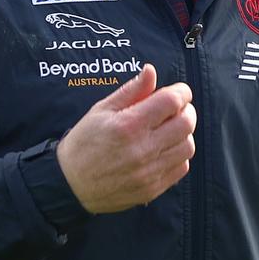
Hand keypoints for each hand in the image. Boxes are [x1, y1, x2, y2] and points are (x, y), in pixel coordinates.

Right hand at [56, 63, 195, 213]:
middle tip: (175, 108)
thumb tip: (151, 71)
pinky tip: (164, 148)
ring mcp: (149, 171)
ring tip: (169, 129)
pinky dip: (178, 154)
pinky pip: (181, 167)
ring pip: (188, 146)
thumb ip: (131, 90)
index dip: (181, 92)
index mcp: (128, 125)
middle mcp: (142, 149)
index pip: (171, 101)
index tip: (179, 91)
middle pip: (186, 123)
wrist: (70, 184)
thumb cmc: (84, 142)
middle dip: (186, 110)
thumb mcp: (102, 110)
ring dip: (183, 133)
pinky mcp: (153, 188)